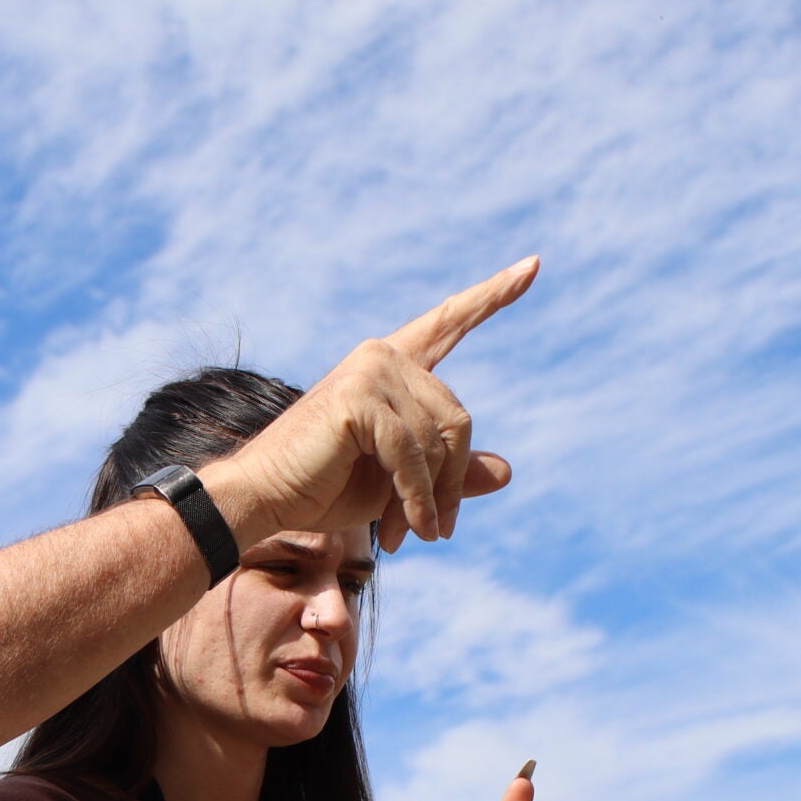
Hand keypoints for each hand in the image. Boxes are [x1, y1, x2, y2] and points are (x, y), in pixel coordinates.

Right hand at [206, 258, 537, 553]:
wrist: (265, 498)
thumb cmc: (326, 489)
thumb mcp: (402, 482)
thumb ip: (450, 472)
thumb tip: (506, 471)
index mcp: (392, 365)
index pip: (450, 323)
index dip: (493, 296)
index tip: (534, 265)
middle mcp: (383, 356)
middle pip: (458, 418)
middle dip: (452, 483)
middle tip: (437, 533)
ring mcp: (371, 370)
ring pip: (439, 441)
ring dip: (431, 499)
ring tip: (413, 536)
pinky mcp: (360, 397)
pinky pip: (412, 454)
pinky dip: (416, 498)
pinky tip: (410, 528)